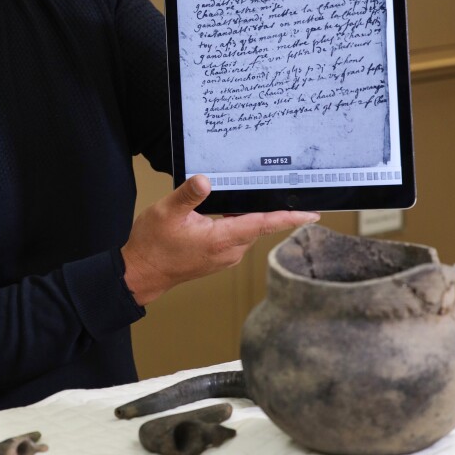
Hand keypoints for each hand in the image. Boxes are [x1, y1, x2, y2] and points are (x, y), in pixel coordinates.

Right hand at [121, 174, 318, 306]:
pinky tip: (232, 210)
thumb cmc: (153, 245)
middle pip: (260, 226)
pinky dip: (241, 223)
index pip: (263, 225)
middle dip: (274, 210)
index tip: (312, 214)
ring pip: (249, 231)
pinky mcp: (219, 258)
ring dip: (254, 215)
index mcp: (221, 239)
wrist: (142, 273)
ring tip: (255, 193)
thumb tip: (205, 180)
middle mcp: (229, 251)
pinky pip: (238, 236)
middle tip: (284, 187)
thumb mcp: (167, 212)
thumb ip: (189, 195)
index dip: (289, 218)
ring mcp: (225, 257)